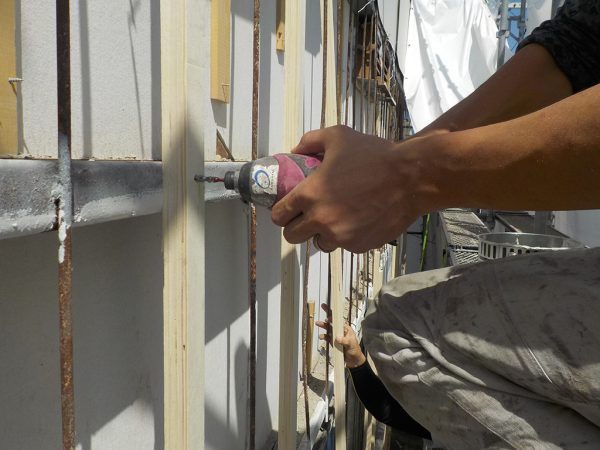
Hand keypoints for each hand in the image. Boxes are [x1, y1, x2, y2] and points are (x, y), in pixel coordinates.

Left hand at [271, 125, 432, 252]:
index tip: (287, 210)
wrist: (411, 177)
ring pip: (319, 243)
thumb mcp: (338, 136)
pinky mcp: (359, 246)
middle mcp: (321, 220)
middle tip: (308, 216)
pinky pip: (344, 245)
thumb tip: (295, 151)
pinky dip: (347, 236)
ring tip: (336, 217)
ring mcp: (341, 236)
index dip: (281, 213)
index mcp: (309, 195)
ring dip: (322, 234)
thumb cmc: (375, 155)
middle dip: (297, 227)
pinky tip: (358, 219)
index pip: (279, 216)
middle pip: (292, 236)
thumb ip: (310, 141)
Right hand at [315, 303, 365, 368]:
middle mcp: (340, 330)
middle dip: (327, 316)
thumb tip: (337, 337)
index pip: (339, 319)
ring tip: (317, 323)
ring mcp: (336, 336)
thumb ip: (344, 340)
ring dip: (323, 326)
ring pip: (328, 328)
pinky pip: (327, 337)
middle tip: (322, 307)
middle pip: (332, 321)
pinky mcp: (333, 342)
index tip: (328, 309)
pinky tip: (321, 337)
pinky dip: (323, 336)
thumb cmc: (354, 350)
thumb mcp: (351, 344)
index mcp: (346, 328)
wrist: (353, 360)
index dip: (333, 313)